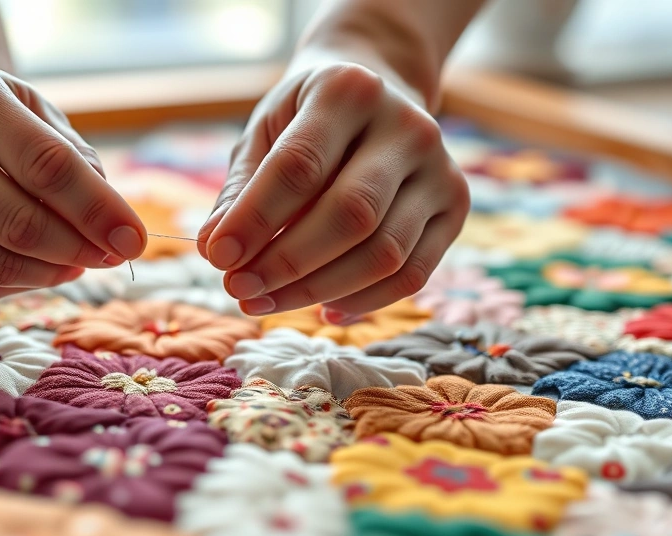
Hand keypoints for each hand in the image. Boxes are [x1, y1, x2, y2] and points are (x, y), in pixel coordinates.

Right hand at [0, 61, 144, 301]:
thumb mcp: (12, 106)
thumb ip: (68, 152)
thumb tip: (112, 221)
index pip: (48, 164)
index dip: (100, 209)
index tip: (137, 239)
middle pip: (23, 222)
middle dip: (81, 248)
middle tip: (111, 256)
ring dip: (52, 272)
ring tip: (75, 262)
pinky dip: (14, 285)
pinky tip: (34, 271)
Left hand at [198, 62, 468, 322]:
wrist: (376, 92)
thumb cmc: (305, 119)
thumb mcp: (265, 134)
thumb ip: (240, 190)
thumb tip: (215, 250)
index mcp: (349, 90)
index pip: (299, 166)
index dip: (255, 219)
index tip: (217, 257)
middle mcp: (408, 125)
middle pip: (350, 215)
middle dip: (286, 263)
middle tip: (238, 289)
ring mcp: (441, 167)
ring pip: (384, 253)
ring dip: (318, 290)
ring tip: (266, 301)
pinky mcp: (455, 206)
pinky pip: (413, 273)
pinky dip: (364, 302)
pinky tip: (323, 310)